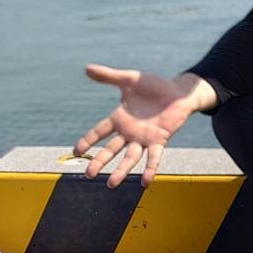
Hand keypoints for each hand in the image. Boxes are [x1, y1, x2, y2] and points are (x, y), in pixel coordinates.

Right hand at [73, 65, 210, 187]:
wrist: (177, 92)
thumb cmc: (153, 86)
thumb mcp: (129, 80)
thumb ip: (109, 76)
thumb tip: (87, 68)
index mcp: (119, 118)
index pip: (99, 131)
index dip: (88, 140)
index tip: (76, 151)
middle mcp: (129, 132)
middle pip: (111, 149)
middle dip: (100, 161)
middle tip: (89, 174)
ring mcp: (144, 138)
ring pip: (130, 157)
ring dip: (121, 170)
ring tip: (112, 184)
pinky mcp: (159, 140)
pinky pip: (153, 157)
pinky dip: (150, 169)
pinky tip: (145, 182)